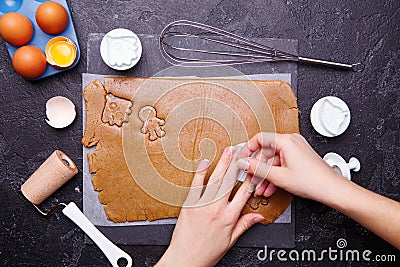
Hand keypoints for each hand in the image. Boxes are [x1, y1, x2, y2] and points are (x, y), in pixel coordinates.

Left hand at [156, 146, 264, 266]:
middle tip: (242, 150)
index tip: (254, 167)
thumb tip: (258, 216)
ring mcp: (202, 205)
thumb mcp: (230, 241)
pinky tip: (205, 162)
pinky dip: (200, 172)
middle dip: (237, 163)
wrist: (185, 260)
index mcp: (229, 218)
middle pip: (230, 181)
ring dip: (223, 163)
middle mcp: (217, 209)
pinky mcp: (189, 204)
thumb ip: (244, 225)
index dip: (251, 178)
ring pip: (215, 180)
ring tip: (228, 151)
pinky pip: (196, 185)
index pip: (244, 193)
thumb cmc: (206, 253)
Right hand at [237, 133, 399, 248]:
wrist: (332, 190)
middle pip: (266, 152)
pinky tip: (269, 188)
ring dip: (265, 175)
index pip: (259, 139)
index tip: (241, 159)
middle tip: (250, 179)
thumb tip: (243, 163)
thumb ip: (257, 168)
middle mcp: (291, 142)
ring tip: (259, 188)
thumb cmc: (312, 181)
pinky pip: (281, 164)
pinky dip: (275, 175)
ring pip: (273, 161)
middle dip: (257, 168)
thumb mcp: (278, 176)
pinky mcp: (299, 158)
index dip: (247, 149)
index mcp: (286, 141)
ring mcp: (295, 150)